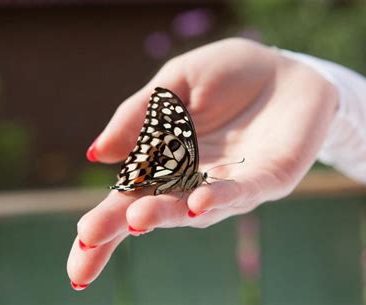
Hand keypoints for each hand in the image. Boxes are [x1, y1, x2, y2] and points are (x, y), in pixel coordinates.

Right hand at [66, 38, 337, 287]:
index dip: (105, 219)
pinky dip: (218, 197)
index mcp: (168, 159)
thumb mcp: (175, 83)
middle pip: (154, 209)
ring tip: (135, 218)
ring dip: (166, 212)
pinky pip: (241, 191)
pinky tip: (198, 203)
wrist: (284, 68)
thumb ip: (140, 115)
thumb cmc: (229, 74)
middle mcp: (195, 179)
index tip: (81, 242)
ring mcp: (230, 184)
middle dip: (122, 227)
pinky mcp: (266, 178)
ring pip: (195, 205)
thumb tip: (97, 154)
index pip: (129, 193)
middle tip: (89, 242)